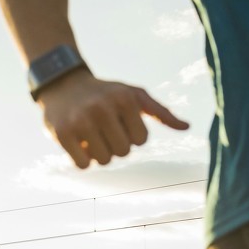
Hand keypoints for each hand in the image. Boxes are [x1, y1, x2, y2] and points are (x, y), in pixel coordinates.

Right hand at [38, 71, 188, 168]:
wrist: (62, 83)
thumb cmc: (105, 93)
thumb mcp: (134, 95)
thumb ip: (160, 112)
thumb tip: (186, 127)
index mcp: (124, 99)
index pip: (141, 140)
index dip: (130, 134)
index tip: (118, 121)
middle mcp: (102, 108)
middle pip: (123, 152)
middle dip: (115, 144)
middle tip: (103, 129)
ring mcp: (80, 121)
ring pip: (104, 161)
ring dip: (99, 153)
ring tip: (90, 134)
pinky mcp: (61, 133)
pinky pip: (83, 165)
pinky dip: (82, 159)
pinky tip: (78, 143)